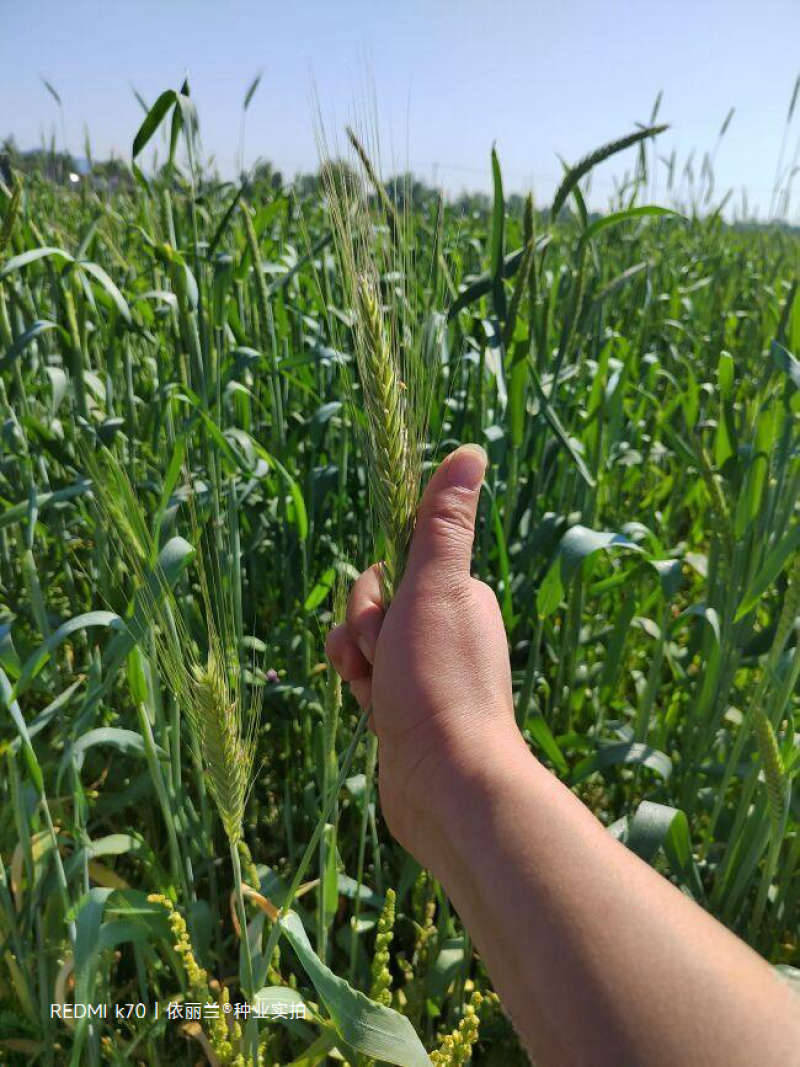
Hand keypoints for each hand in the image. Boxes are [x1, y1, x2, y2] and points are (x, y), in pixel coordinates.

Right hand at [325, 444, 520, 866]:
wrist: (445, 781)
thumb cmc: (441, 680)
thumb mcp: (438, 588)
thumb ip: (444, 522)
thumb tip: (471, 451)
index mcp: (458, 596)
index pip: (393, 567)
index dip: (376, 591)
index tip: (389, 618)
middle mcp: (446, 629)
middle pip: (373, 603)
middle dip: (363, 628)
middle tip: (383, 657)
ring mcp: (426, 670)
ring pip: (365, 641)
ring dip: (356, 660)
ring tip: (373, 691)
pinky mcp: (407, 707)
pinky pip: (367, 678)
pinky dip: (361, 689)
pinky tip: (370, 710)